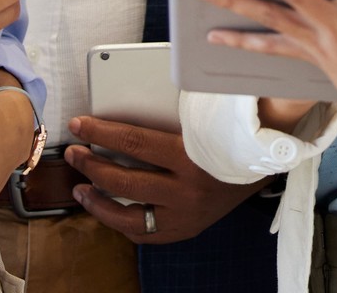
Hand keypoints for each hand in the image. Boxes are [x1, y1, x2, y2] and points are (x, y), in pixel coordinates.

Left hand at [64, 118, 264, 243]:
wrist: (263, 167)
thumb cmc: (230, 136)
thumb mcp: (202, 120)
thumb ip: (167, 114)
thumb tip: (124, 103)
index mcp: (190, 156)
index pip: (133, 143)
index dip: (100, 133)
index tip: (78, 125)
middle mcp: (185, 191)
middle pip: (123, 180)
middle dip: (90, 165)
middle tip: (73, 152)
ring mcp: (184, 216)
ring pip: (127, 216)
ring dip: (97, 201)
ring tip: (80, 187)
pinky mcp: (185, 230)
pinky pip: (144, 233)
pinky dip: (121, 222)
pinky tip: (107, 210)